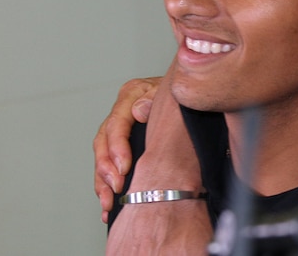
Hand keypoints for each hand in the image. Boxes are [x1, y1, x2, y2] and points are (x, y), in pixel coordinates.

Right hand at [104, 67, 208, 253]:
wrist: (194, 99)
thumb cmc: (185, 96)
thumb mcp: (173, 94)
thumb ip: (154, 100)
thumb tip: (138, 110)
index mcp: (131, 95)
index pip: (116, 123)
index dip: (118, 147)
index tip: (124, 167)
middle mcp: (122, 112)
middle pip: (104, 142)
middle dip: (107, 168)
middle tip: (117, 187)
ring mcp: (120, 130)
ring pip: (103, 157)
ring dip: (103, 182)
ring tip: (108, 201)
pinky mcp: (123, 146)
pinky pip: (108, 167)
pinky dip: (106, 186)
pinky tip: (108, 203)